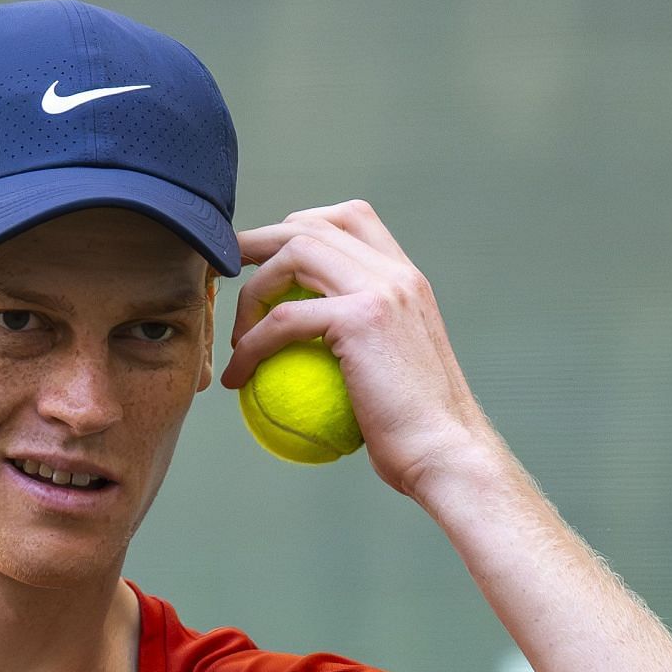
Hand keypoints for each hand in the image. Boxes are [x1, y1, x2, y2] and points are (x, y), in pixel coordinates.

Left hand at [221, 199, 499, 499]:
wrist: (446, 455)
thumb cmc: (414, 432)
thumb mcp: (391, 369)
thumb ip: (359, 341)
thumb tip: (307, 348)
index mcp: (406, 278)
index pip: (352, 216)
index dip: (299, 226)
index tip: (266, 262)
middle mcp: (396, 273)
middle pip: (311, 225)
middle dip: (258, 242)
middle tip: (225, 278)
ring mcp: (381, 290)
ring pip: (293, 256)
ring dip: (251, 292)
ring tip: (237, 339)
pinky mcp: (360, 319)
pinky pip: (283, 319)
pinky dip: (250, 346)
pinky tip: (237, 377)